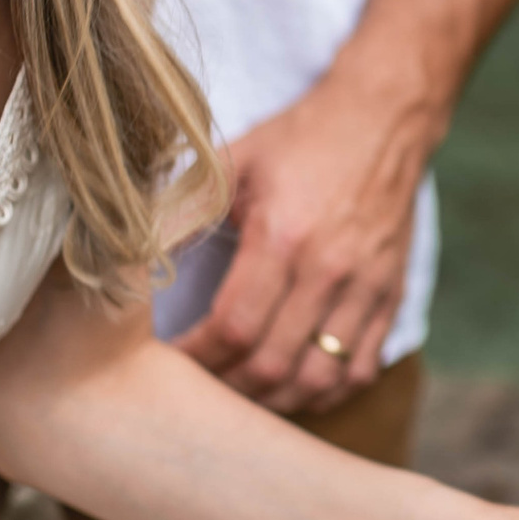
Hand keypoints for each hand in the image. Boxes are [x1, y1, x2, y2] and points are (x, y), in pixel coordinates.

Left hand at [174, 78, 430, 413]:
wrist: (383, 118)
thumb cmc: (300, 138)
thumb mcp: (234, 161)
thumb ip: (183, 211)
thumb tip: (128, 252)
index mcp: (283, 237)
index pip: (233, 327)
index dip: (195, 357)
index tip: (167, 362)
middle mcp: (329, 270)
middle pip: (273, 365)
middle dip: (226, 389)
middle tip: (196, 390)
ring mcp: (366, 288)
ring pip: (318, 379)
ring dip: (273, 401)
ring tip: (238, 396)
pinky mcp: (390, 296)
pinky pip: (360, 369)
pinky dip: (324, 392)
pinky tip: (293, 387)